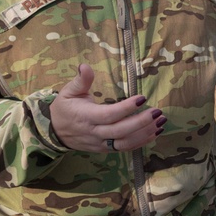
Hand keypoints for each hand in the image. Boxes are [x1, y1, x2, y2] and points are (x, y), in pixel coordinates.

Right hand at [49, 64, 165, 152]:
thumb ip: (80, 80)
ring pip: (125, 143)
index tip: (142, 98)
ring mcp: (100, 144)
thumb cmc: (65, 108)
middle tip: (157, 112)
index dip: (126, 108)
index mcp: (85, 117)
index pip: (109, 115)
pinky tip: (155, 132)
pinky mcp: (105, 149)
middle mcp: (94, 133)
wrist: (54, 132)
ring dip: (145, 133)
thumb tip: (85, 66)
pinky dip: (141, 142)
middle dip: (141, 122)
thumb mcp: (68, 92)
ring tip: (161, 121)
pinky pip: (125, 148)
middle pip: (120, 131)